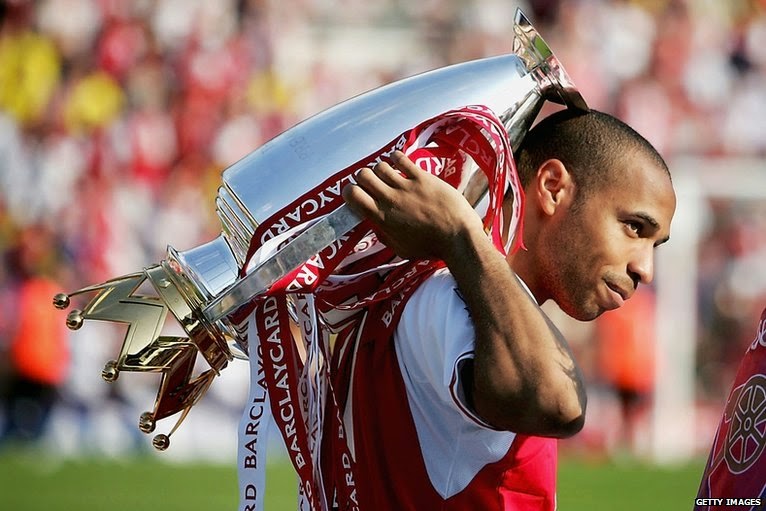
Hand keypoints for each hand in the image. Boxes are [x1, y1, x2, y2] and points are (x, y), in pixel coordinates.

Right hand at [342, 151, 483, 260]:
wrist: (458, 237)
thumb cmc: (430, 247)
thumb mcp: (400, 250)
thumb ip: (383, 235)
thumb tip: (374, 223)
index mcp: (382, 218)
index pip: (352, 195)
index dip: (350, 191)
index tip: (356, 195)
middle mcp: (390, 199)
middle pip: (363, 175)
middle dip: (364, 178)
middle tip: (373, 184)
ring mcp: (406, 186)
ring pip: (380, 166)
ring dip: (381, 170)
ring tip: (389, 177)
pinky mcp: (422, 177)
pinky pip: (401, 159)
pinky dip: (396, 159)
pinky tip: (399, 163)